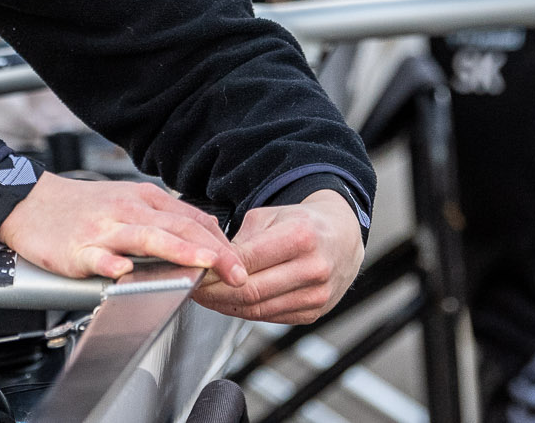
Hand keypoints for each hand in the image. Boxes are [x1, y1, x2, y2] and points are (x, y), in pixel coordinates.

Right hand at [0, 174, 245, 284]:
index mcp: (144, 199)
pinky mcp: (76, 249)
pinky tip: (123, 271)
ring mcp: (102, 230)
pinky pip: (97, 256)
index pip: (193, 219)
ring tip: (201, 265)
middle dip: (213, 252)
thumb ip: (163, 219)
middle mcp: (128, 210)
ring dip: (177, 251)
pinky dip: (112, 263)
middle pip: (178, 228)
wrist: (28, 202)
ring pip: (146, 238)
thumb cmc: (82, 208)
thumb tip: (205, 235)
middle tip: (237, 273)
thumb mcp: (128, 203)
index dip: (221, 242)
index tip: (242, 264)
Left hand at [193, 191, 364, 322]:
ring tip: (205, 296)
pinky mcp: (314, 313)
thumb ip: (240, 240)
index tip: (194, 270)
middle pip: (251, 291)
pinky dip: (245, 312)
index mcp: (301, 237)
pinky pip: (270, 317)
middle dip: (214, 293)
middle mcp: (313, 269)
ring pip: (258, 310)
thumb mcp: (269, 216)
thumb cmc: (300, 223)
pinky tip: (229, 302)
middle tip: (192, 287)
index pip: (247, 261)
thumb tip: (209, 263)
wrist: (342, 239)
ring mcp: (317, 295)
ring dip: (225, 306)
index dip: (215, 270)